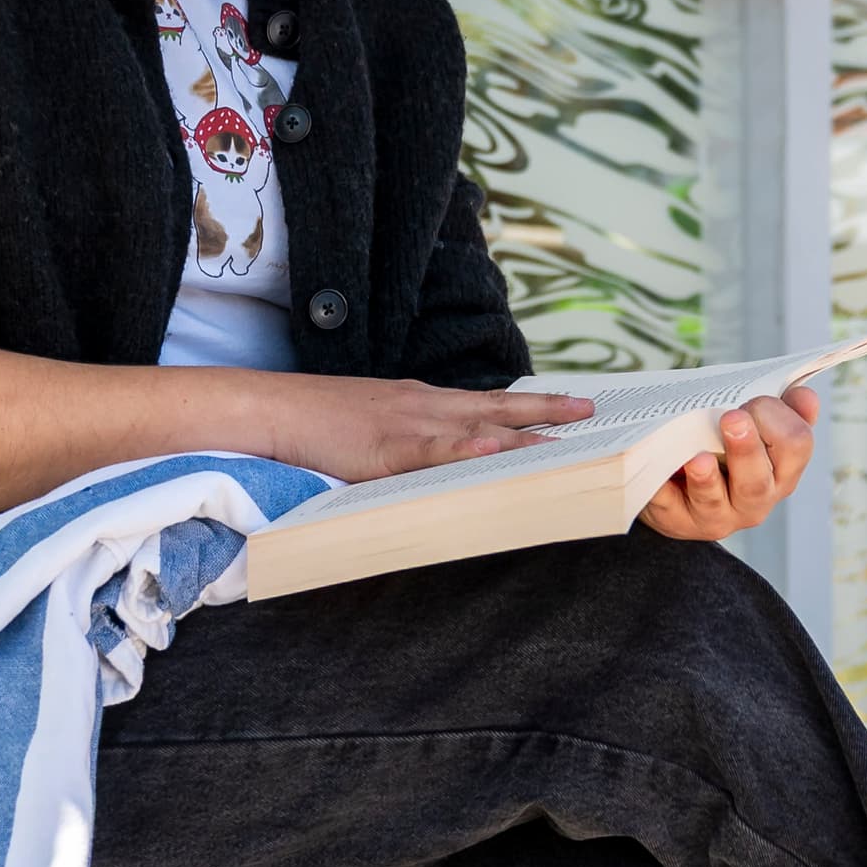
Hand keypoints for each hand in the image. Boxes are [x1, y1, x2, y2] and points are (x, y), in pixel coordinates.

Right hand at [269, 377, 591, 481]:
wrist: (274, 408)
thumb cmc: (318, 423)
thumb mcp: (373, 427)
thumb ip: (410, 443)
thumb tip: (441, 463)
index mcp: (422, 404)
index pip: (487, 403)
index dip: (529, 407)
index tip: (568, 407)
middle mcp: (424, 407)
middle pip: (497, 409)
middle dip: (546, 412)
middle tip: (593, 413)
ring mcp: (407, 425)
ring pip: (477, 429)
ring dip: (523, 434)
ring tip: (566, 438)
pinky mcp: (384, 449)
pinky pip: (431, 450)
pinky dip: (463, 449)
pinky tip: (493, 450)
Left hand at [638, 386, 818, 542]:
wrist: (684, 484)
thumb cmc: (726, 448)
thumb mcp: (759, 428)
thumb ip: (784, 409)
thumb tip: (805, 396)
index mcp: (782, 473)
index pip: (796, 446)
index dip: (779, 419)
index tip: (755, 401)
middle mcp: (754, 501)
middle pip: (757, 482)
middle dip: (746, 450)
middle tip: (732, 419)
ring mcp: (715, 515)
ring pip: (713, 501)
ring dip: (706, 480)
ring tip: (697, 459)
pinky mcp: (676, 520)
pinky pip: (667, 506)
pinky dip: (661, 490)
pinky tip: (657, 472)